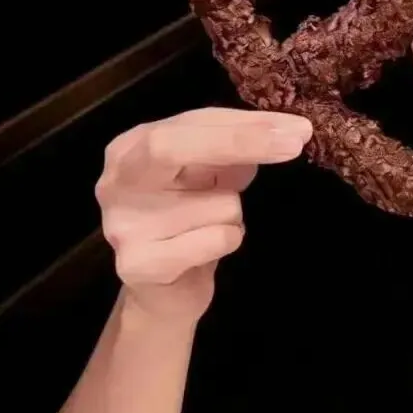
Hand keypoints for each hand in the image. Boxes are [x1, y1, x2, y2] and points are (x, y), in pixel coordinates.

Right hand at [95, 107, 311, 320]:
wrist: (165, 290)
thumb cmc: (190, 218)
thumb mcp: (213, 172)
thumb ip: (239, 146)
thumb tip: (291, 131)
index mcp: (133, 146)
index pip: (193, 121)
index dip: (245, 123)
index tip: (295, 128)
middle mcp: (117, 180)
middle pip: (175, 145)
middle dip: (240, 141)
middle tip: (294, 142)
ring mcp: (122, 223)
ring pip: (217, 203)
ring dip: (234, 213)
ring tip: (208, 227)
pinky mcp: (138, 264)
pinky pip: (216, 239)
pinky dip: (229, 239)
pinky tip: (205, 250)